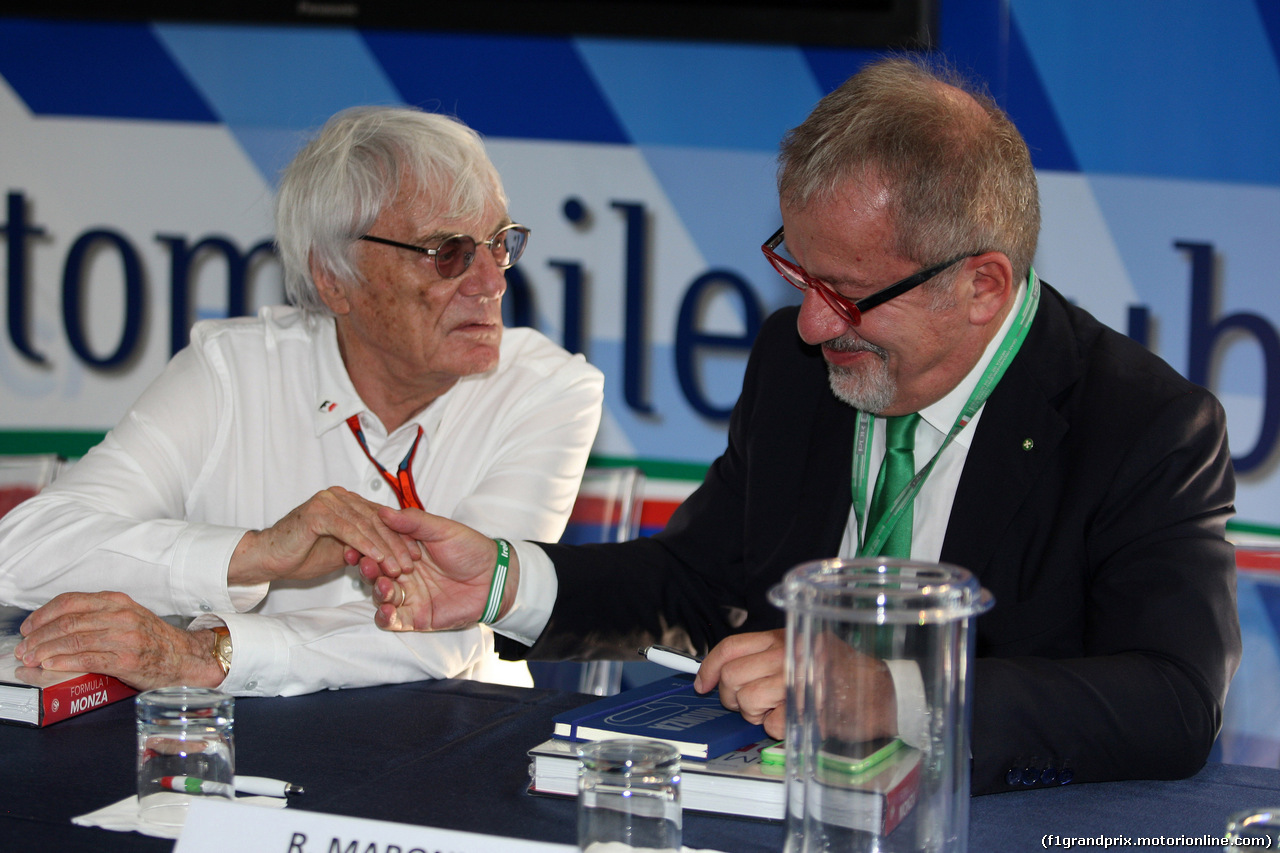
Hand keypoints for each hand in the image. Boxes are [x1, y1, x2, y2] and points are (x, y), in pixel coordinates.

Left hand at [13, 592, 225, 690]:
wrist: (183, 657)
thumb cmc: (152, 640)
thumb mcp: (127, 617)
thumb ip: (98, 616)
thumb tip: (57, 626)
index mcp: (117, 601)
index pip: (70, 602)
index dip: (42, 615)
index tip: (27, 628)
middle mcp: (120, 616)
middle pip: (67, 622)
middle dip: (38, 637)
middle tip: (23, 649)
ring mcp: (124, 637)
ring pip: (73, 640)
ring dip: (44, 651)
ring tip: (29, 660)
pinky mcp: (125, 659)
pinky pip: (86, 658)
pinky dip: (62, 662)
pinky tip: (49, 665)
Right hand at [230, 487, 420, 584]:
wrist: (267, 558)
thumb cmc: (301, 554)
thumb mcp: (340, 550)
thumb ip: (362, 545)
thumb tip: (388, 552)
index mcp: (346, 501)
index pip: (380, 519)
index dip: (400, 537)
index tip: (415, 556)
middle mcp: (339, 496)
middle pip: (377, 520)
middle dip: (397, 544)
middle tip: (411, 564)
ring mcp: (328, 501)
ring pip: (365, 525)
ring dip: (384, 548)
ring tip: (398, 568)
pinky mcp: (317, 513)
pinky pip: (348, 530)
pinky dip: (365, 545)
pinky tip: (377, 560)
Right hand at [355, 507, 515, 631]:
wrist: (495, 577)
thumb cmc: (471, 549)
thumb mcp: (442, 530)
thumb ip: (413, 522)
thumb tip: (383, 511)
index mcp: (405, 551)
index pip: (378, 549)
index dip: (365, 548)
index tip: (356, 545)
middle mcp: (403, 574)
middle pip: (376, 573)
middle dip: (368, 570)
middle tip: (368, 565)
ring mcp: (409, 596)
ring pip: (381, 596)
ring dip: (377, 591)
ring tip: (384, 585)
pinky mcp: (416, 617)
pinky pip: (394, 620)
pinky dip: (385, 617)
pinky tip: (386, 610)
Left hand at [695, 629, 898, 742]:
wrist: (881, 692)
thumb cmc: (841, 672)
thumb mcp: (801, 649)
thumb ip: (766, 656)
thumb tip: (725, 673)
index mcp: (782, 637)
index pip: (731, 647)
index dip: (710, 668)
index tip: (704, 684)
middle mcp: (787, 654)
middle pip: (733, 678)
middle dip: (734, 698)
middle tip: (751, 704)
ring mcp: (796, 679)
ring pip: (747, 701)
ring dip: (756, 714)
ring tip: (776, 710)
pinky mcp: (806, 707)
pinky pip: (770, 724)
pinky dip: (778, 728)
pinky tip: (795, 718)